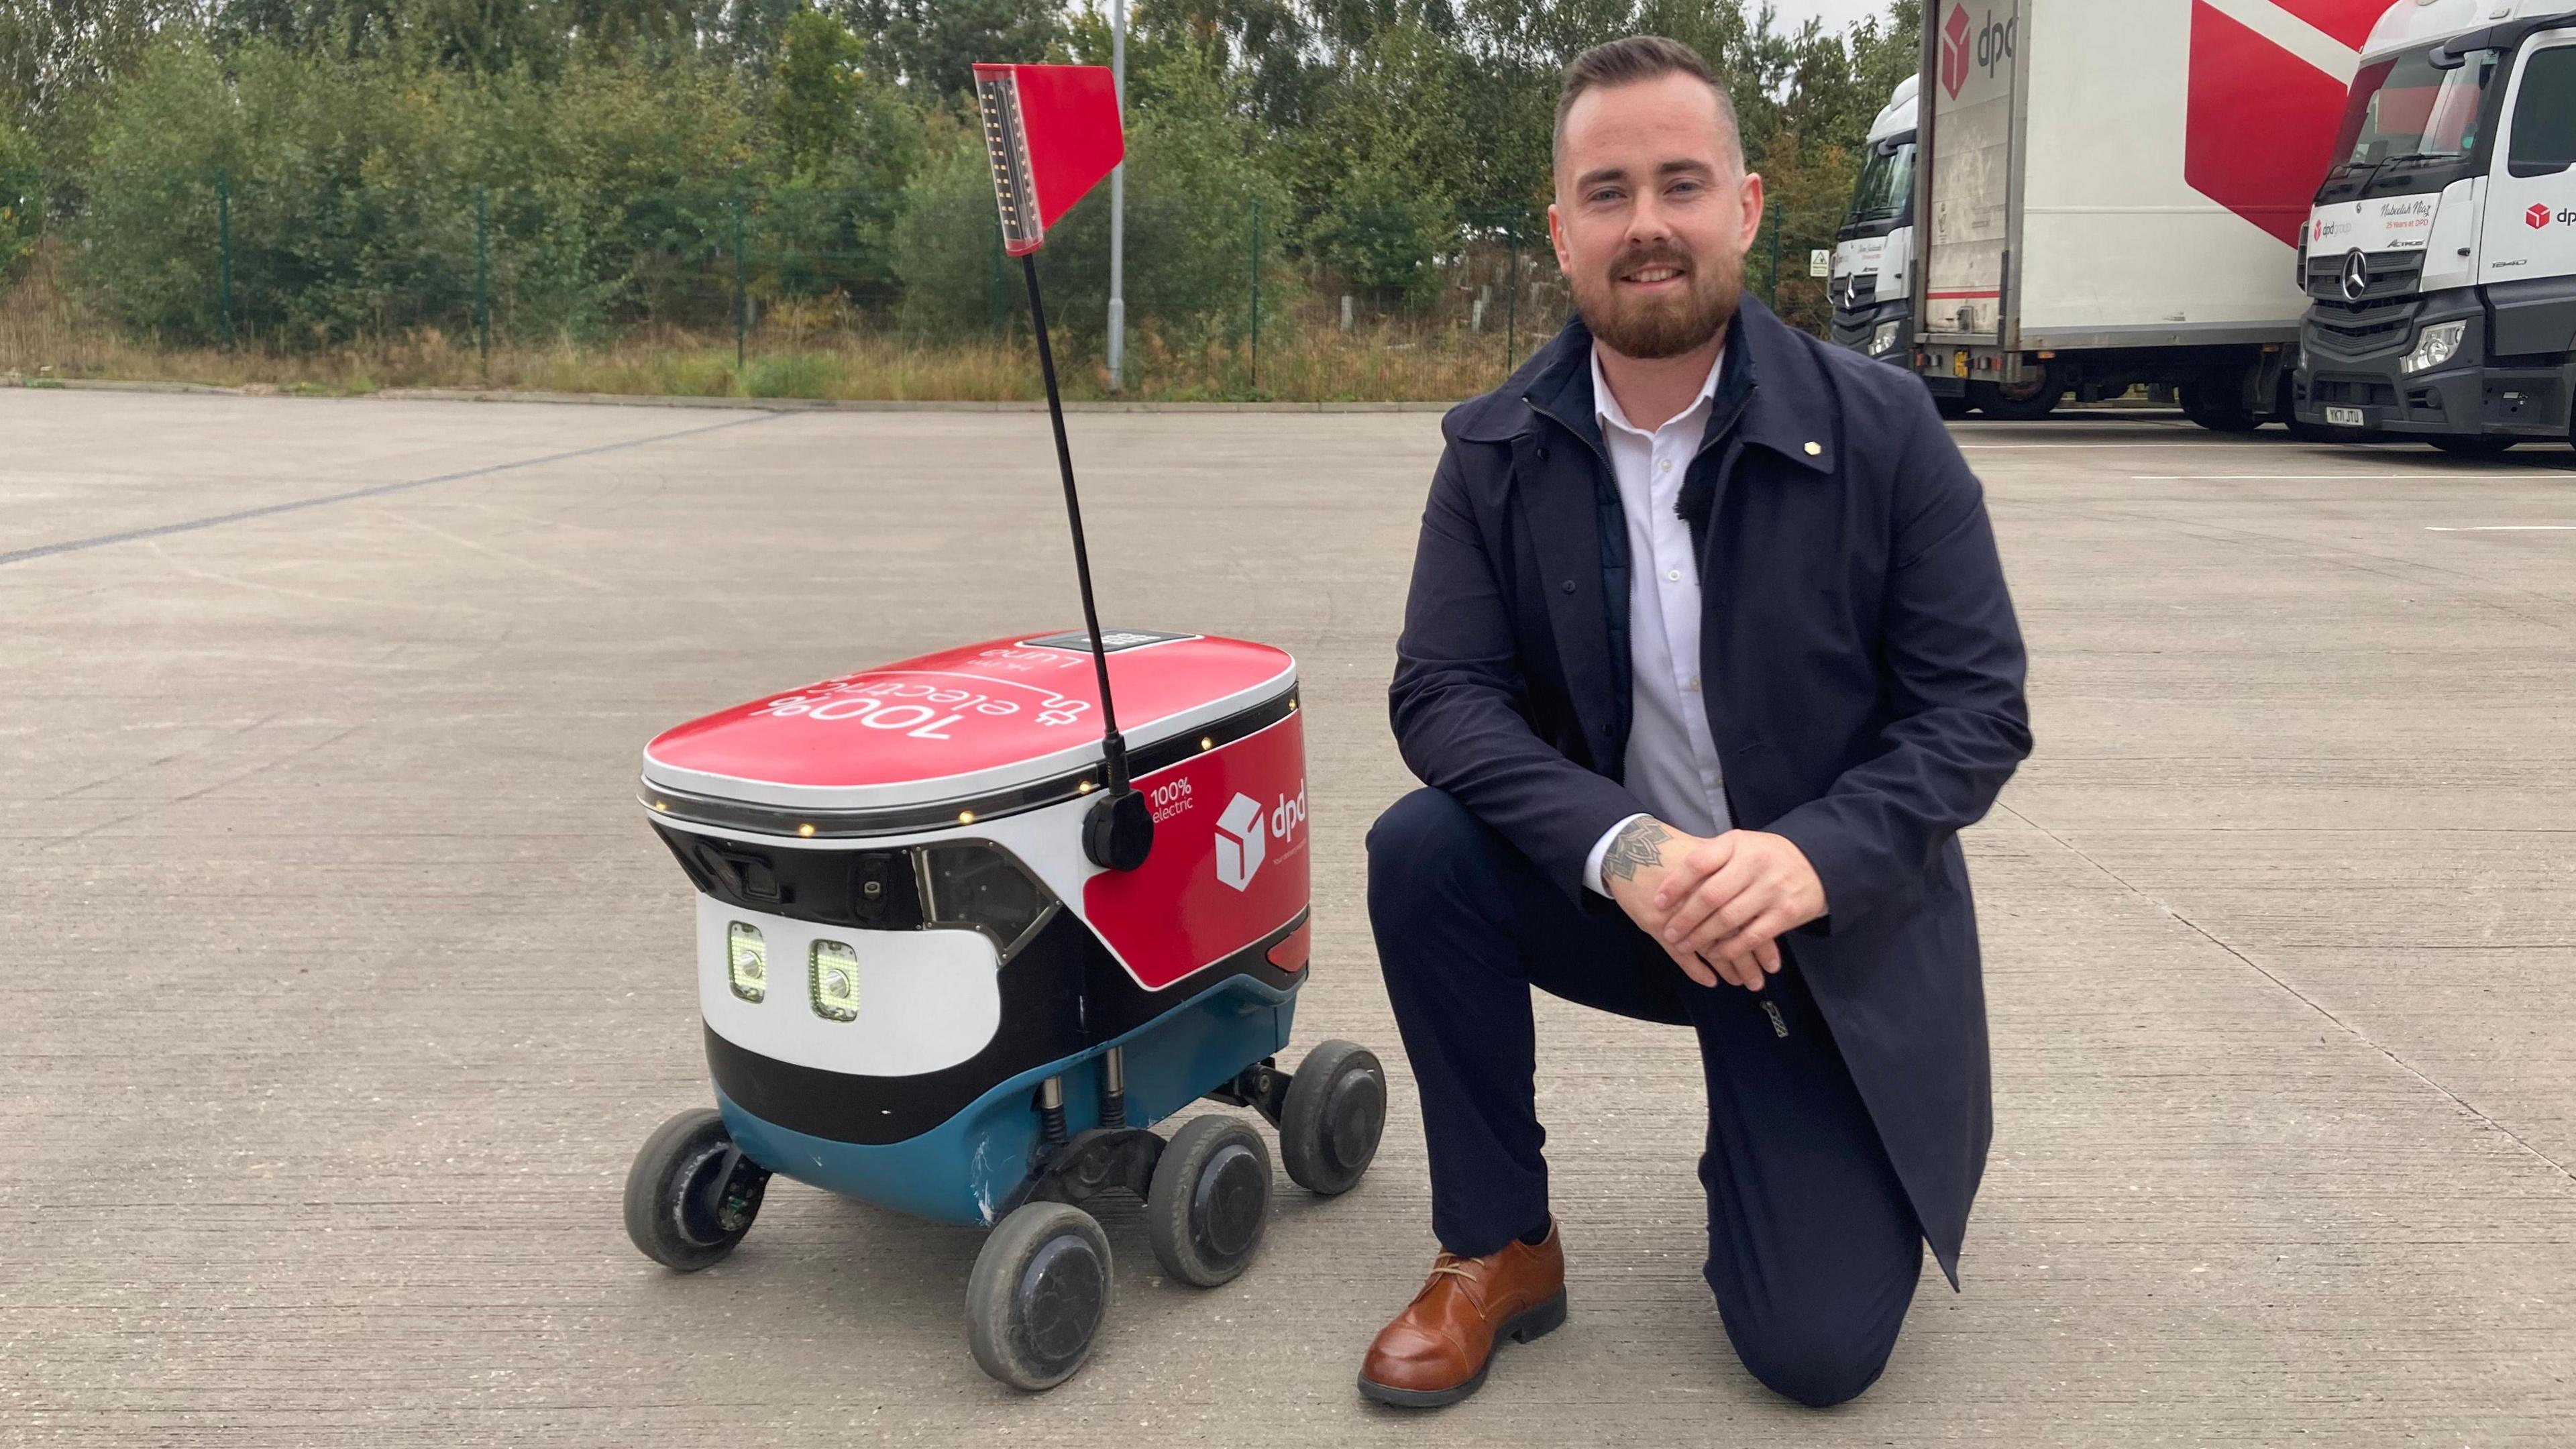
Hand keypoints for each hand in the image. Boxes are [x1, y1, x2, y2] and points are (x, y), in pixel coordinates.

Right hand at [1598, 817, 1770, 990]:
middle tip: (1759, 981)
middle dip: (1748, 964)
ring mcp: (1679, 917)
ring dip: (1728, 970)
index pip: (1748, 920)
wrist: (1630, 848)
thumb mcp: (1707, 856)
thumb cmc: (1669, 850)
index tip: (1773, 962)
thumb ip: (1731, 876)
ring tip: (1742, 983)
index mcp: (1719, 883)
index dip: (1763, 944)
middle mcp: (1702, 903)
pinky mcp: (1658, 927)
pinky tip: (1710, 981)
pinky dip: (1697, 970)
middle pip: (1733, 940)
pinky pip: (1681, 956)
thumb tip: (1757, 890)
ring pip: (1711, 951)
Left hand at [1649, 830, 1827, 988]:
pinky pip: (1752, 937)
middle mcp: (1754, 864)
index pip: (1699, 862)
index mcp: (1737, 844)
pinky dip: (1730, 949)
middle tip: (1669, 933)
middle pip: (1711, 895)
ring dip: (1703, 937)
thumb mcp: (1739, 846)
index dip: (1675, 884)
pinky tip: (1715, 954)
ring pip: (1729, 919)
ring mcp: (1772, 889)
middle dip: (1685, 918)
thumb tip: (1665, 876)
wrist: (1817, 863)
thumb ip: (1710, 858)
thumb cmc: (1764, 856)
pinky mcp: (1786, 913)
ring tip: (1685, 945)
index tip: (1657, 902)